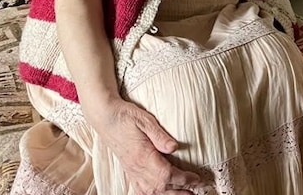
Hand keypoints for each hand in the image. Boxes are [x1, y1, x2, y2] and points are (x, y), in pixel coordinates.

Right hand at [85, 97, 202, 194]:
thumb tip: (174, 147)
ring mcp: (132, 171)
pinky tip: (159, 194)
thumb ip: (160, 135)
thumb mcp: (145, 120)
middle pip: (161, 187)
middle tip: (196, 190)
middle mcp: (137, 168)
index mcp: (143, 156)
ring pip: (151, 192)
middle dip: (180, 191)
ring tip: (183, 194)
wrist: (105, 117)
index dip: (184, 179)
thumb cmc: (126, 116)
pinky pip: (139, 190)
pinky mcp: (129, 171)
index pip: (167, 175)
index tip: (197, 179)